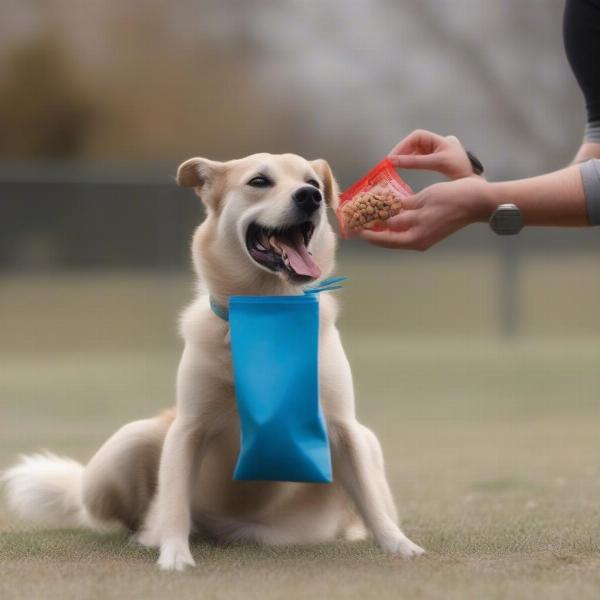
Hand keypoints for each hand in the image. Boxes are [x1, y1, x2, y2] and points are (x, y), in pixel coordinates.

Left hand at [360, 176, 492, 250]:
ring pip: (396, 234)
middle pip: (387, 238)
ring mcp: (423, 237)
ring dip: (382, 226)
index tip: (352, 226)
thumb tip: (383, 214)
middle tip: (357, 221)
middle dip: (371, 229)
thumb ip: (401, 209)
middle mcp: (417, 241)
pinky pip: (406, 229)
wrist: (480, 201)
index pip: (383, 237)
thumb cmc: (453, 199)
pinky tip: (388, 213)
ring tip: (368, 216)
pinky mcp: (428, 231)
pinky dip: (395, 222)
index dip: (366, 231)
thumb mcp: (423, 201)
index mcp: (415, 237)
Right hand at [389, 129, 475, 179]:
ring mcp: (436, 154)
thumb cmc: (460, 170)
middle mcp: (438, 144)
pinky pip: (418, 160)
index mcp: (441, 140)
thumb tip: (392, 160)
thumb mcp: (436, 163)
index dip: (403, 145)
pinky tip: (402, 170)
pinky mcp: (435, 164)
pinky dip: (409, 163)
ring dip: (404, 158)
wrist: (475, 184)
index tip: (392, 157)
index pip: (417, 137)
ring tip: (393, 167)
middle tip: (389, 163)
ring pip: (415, 152)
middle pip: (414, 144)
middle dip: (401, 152)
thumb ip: (414, 161)